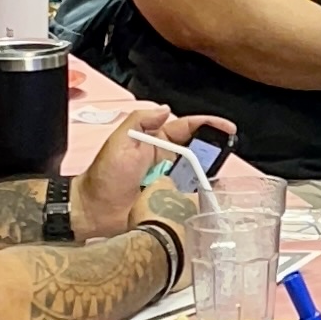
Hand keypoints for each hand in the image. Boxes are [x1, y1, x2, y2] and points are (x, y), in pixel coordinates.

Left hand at [70, 106, 213, 240]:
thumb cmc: (104, 176)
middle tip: (226, 150)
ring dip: (209, 170)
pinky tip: (212, 192)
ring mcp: (170, 180)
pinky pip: (192, 193)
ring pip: (198, 171)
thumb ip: (140, 121)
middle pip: (198, 149)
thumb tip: (165, 109)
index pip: (187, 127)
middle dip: (214, 148)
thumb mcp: (119, 141)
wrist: (94, 210)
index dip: (208, 124)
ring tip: (219, 171)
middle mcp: (166, 159)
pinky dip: (203, 192)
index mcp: (156, 141)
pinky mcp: (171, 199)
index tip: (227, 128)